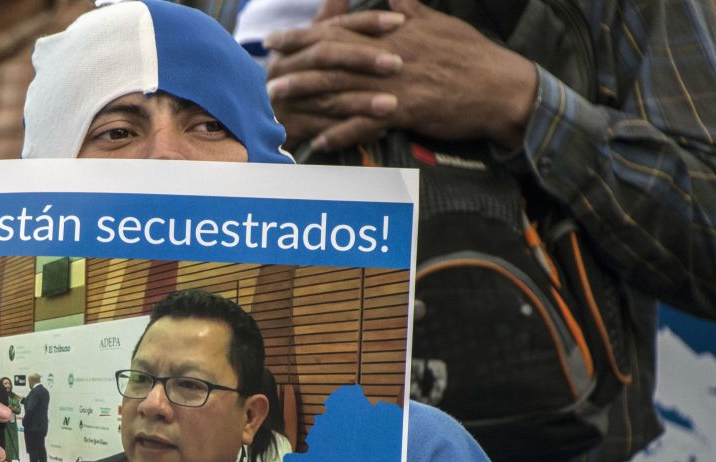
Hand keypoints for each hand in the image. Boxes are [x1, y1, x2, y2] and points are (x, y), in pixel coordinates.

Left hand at [266, 0, 537, 150]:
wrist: (501, 86)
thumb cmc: (470, 55)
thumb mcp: (438, 22)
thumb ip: (408, 9)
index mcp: (392, 32)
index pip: (338, 29)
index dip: (303, 34)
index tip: (276, 39)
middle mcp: (388, 55)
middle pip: (331, 58)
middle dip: (295, 65)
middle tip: (265, 75)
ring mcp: (395, 83)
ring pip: (342, 89)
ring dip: (308, 98)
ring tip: (280, 106)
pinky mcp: (407, 110)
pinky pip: (366, 123)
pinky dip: (341, 133)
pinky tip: (318, 142)